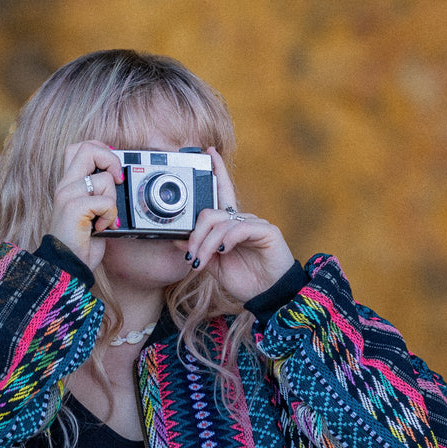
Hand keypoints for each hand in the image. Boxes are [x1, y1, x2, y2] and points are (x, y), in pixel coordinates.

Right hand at [49, 141, 122, 271]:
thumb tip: (118, 179)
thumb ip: (98, 193)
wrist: (67, 264)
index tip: (112, 171)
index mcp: (68, 183)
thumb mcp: (90, 211)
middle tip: (117, 182)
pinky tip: (100, 228)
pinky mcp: (74, 208)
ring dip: (113, 202)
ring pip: (104, 179)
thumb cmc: (80, 241)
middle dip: (111, 161)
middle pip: (88, 149)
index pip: (80, 147)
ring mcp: (68, 195)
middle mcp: (65, 185)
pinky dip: (110, 217)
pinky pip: (106, 202)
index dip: (102, 151)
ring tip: (104, 219)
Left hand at [182, 147, 294, 302]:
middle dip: (195, 235)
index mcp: (230, 224)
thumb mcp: (214, 265)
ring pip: (221, 223)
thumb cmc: (245, 280)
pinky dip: (227, 240)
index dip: (217, 170)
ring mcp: (255, 224)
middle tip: (190, 256)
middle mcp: (242, 220)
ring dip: (206, 244)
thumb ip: (200, 249)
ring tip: (201, 262)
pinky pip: (239, 228)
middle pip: (210, 213)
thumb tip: (178, 236)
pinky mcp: (266, 231)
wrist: (267, 296)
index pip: (222, 192)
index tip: (208, 152)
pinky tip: (224, 251)